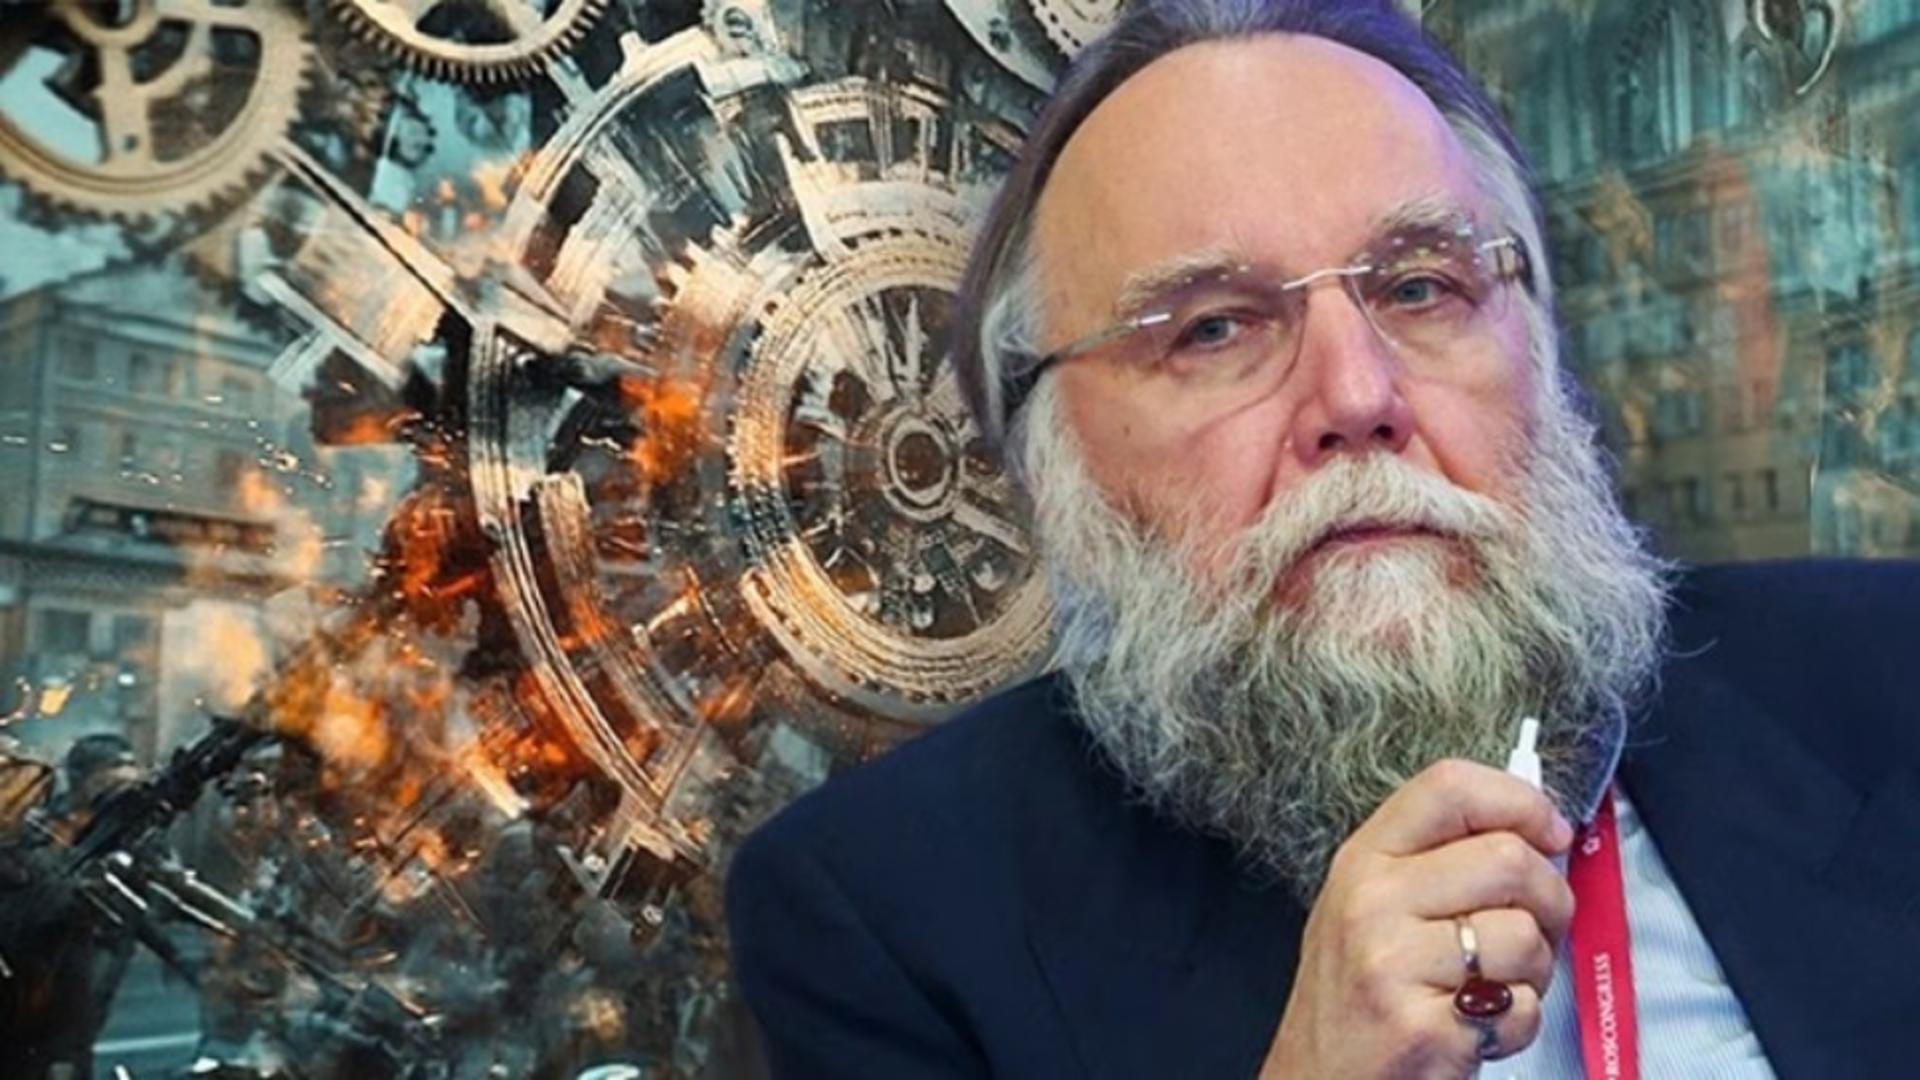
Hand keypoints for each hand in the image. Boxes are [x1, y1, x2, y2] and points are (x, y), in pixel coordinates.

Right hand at [1258, 759, 1575, 1078]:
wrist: (1320, 1079)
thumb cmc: (1359, 995)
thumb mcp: (1374, 906)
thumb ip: (1439, 859)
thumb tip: (1536, 829)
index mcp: (1363, 860)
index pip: (1449, 787)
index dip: (1520, 802)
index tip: (1550, 833)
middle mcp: (1372, 901)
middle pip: (1508, 859)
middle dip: (1550, 901)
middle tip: (1535, 930)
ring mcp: (1393, 962)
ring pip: (1524, 936)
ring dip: (1533, 972)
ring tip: (1492, 988)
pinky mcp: (1424, 1024)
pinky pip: (1519, 1006)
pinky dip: (1517, 1025)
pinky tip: (1476, 1027)